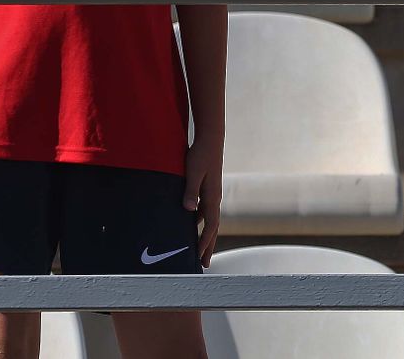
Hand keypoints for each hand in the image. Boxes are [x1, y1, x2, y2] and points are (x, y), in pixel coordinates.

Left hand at [184, 134, 222, 266]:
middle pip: (212, 227)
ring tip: (198, 249)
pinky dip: (200, 222)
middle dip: (208, 246)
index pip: (210, 225)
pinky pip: (204, 211)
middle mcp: (214, 198)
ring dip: (205, 235)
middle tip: (204, 263)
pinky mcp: (207, 188)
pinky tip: (191, 225)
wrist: (210, 139)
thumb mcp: (193, 173)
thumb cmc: (200, 155)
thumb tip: (189, 211)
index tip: (199, 257)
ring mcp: (212, 194)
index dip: (205, 242)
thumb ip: (190, 192)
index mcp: (212, 197)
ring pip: (209, 220)